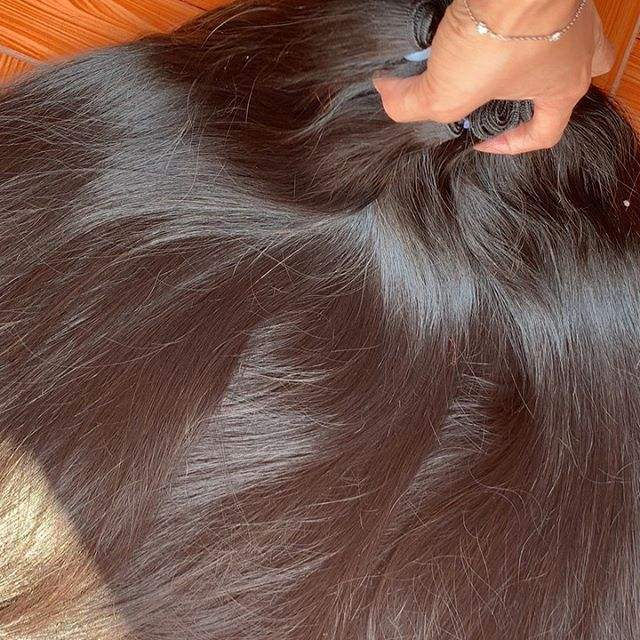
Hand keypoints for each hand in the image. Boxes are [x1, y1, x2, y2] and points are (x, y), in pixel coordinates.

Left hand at [374, 0, 614, 153]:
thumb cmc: (497, 39)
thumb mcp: (446, 92)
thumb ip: (410, 105)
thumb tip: (387, 92)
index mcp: (563, 89)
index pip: (544, 135)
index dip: (509, 146)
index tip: (477, 139)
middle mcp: (579, 53)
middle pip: (565, 85)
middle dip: (534, 92)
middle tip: (499, 89)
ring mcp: (574, 16)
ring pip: (567, 42)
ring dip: (538, 49)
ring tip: (499, 48)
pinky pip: (546, 8)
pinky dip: (520, 14)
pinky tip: (488, 14)